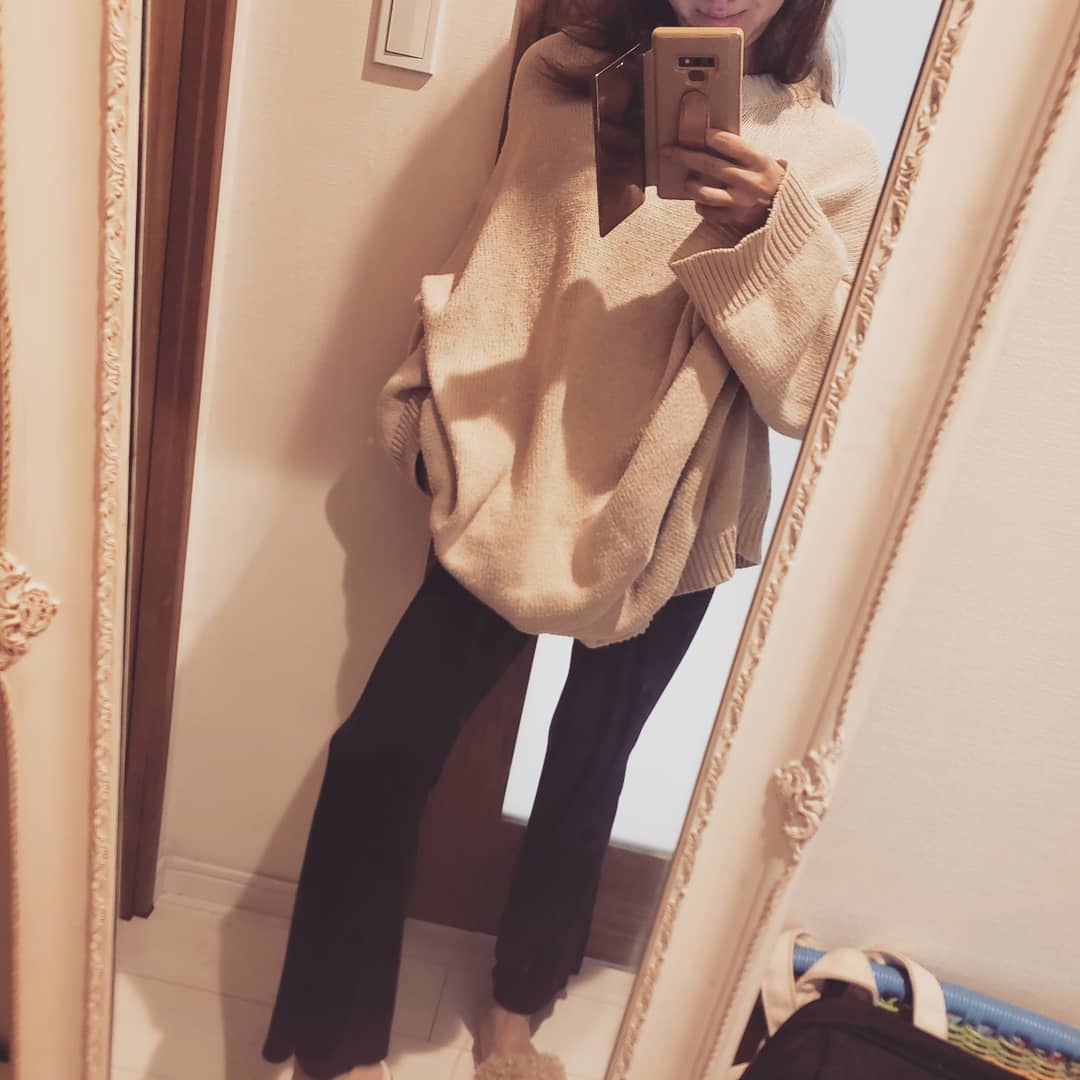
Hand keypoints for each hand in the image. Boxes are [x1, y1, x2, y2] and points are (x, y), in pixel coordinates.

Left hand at [663, 94, 785, 236]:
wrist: (786, 210)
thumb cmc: (767, 179)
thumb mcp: (761, 161)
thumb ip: (740, 153)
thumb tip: (708, 138)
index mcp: (759, 161)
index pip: (734, 145)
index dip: (715, 138)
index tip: (700, 133)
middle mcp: (750, 181)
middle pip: (712, 166)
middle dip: (686, 157)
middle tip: (668, 151)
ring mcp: (741, 202)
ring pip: (707, 194)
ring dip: (692, 186)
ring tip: (687, 182)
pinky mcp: (735, 218)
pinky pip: (710, 213)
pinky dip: (701, 206)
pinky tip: (699, 202)